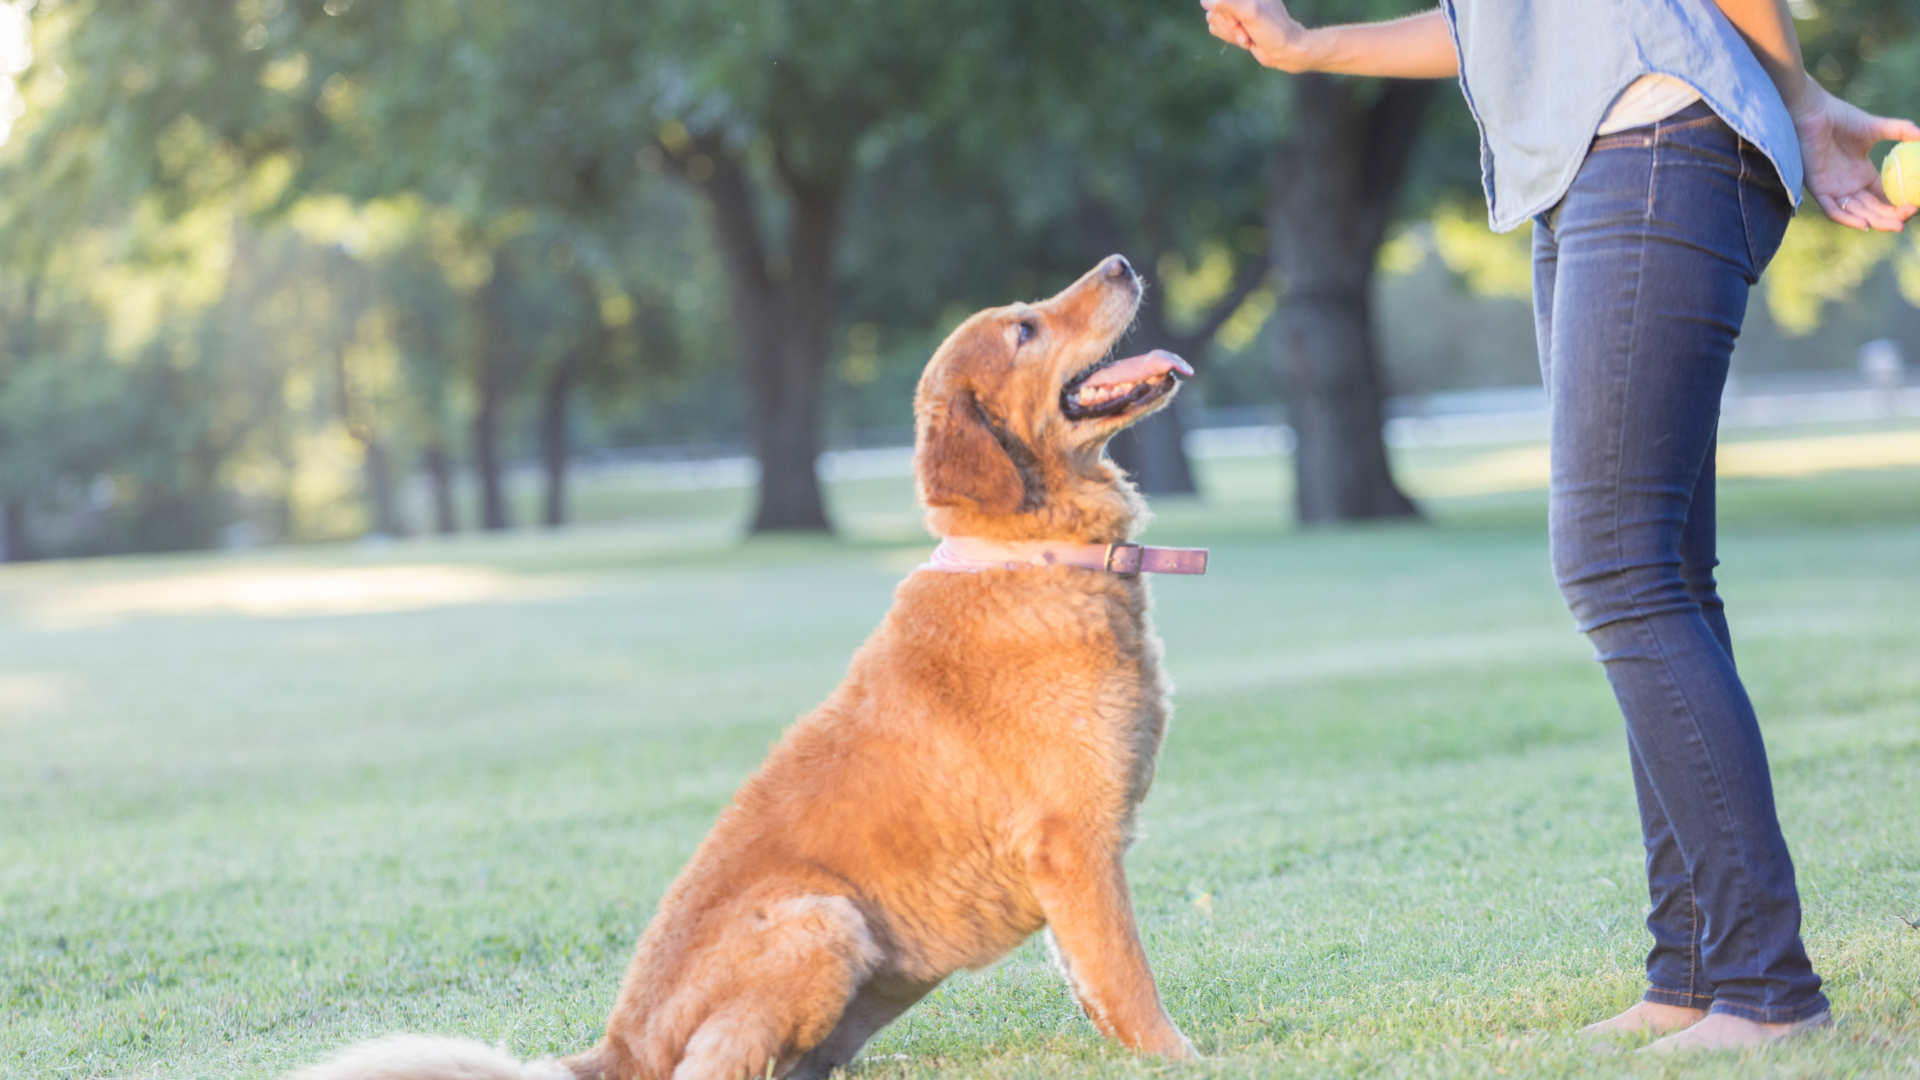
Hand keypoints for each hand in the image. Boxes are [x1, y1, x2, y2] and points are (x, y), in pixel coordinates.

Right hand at [1200, 0, 1315, 72]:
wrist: (1285, 51)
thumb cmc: (1273, 30)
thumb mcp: (1250, 12)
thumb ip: (1226, 2)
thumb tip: (1205, 2)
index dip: (1224, 8)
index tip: (1239, 18)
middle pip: (1214, 6)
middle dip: (1229, 23)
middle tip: (1246, 29)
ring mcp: (1235, 9)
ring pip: (1213, 18)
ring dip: (1230, 32)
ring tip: (1247, 36)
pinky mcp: (1233, 23)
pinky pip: (1215, 28)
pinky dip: (1228, 37)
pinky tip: (1244, 39)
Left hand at [1791, 82, 1919, 231]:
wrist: (1814, 113)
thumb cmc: (1841, 119)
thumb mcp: (1876, 128)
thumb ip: (1901, 131)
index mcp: (1862, 175)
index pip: (1883, 196)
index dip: (1898, 204)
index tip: (1916, 205)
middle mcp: (1849, 185)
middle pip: (1873, 208)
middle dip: (1891, 217)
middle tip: (1909, 218)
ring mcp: (1834, 188)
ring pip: (1856, 213)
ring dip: (1876, 221)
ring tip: (1897, 225)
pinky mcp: (1818, 189)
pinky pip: (1833, 210)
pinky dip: (1848, 219)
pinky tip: (1865, 224)